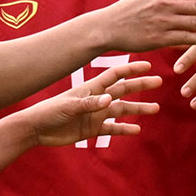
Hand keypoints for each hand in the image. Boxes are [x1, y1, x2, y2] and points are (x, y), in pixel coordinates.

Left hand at [21, 64, 159, 148]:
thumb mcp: (69, 106)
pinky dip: (124, 128)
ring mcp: (96, 114)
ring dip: (138, 109)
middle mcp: (97, 99)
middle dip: (141, 85)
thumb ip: (90, 104)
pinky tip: (137, 129)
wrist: (36, 129)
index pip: (115, 75)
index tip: (147, 65)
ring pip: (122, 110)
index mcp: (91, 88)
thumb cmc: (49, 111)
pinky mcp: (92, 129)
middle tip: (159, 81)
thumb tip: (110, 100)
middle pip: (123, 90)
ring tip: (155, 109)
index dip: (131, 70)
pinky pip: (112, 128)